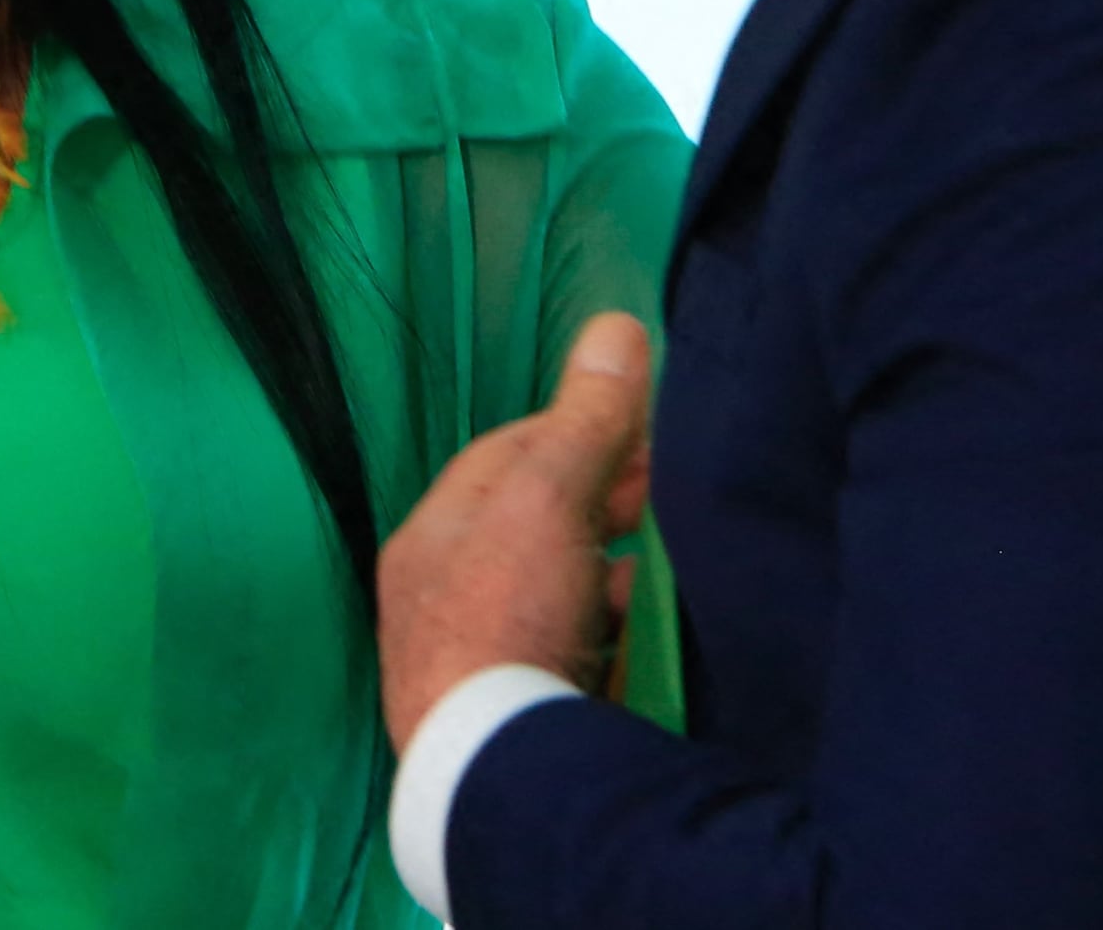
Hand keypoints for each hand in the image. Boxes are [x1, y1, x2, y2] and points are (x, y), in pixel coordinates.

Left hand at [380, 313, 653, 742]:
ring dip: (616, 575)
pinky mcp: (523, 722)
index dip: (578, 431)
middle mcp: (442, 602)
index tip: (644, 430)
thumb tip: (616, 326)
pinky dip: (617, 639)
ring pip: (562, 596)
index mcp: (430, 541)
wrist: (501, 777)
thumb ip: (586, 422)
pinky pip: (578, 658)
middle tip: (670, 492)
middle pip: (537, 530)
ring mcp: (482, 668)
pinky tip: (654, 638)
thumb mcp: (547, 502)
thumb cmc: (506, 620)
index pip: (508, 457)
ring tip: (672, 564)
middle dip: (604, 504)